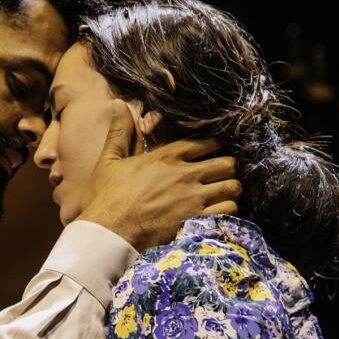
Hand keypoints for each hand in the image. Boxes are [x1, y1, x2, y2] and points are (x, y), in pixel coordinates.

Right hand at [76, 100, 241, 251]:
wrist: (109, 234)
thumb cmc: (107, 198)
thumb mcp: (109, 161)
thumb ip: (119, 133)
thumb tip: (118, 105)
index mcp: (166, 158)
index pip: (204, 143)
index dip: (216, 145)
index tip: (217, 149)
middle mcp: (184, 174)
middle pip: (225, 163)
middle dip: (228, 167)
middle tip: (224, 173)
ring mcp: (193, 198)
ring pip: (232, 187)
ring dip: (231, 189)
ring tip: (227, 193)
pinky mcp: (196, 221)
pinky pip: (228, 210)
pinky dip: (229, 210)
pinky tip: (222, 212)